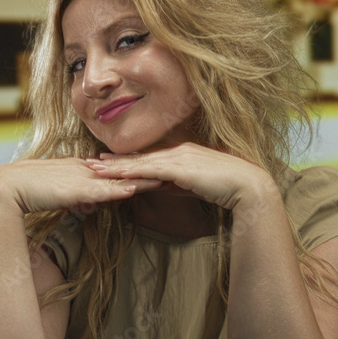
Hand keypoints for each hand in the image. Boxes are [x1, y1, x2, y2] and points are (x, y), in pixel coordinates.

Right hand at [0, 158, 162, 214]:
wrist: (6, 187)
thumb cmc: (28, 191)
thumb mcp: (60, 196)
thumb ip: (77, 199)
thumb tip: (90, 206)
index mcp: (82, 169)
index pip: (116, 168)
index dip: (138, 169)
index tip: (158, 169)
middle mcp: (85, 169)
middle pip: (124, 170)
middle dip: (148, 170)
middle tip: (173, 169)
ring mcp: (81, 178)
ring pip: (118, 178)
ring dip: (142, 179)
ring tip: (165, 178)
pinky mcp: (73, 190)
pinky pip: (101, 190)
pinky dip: (118, 190)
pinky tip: (134, 190)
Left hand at [84, 142, 276, 209]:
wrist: (247, 186)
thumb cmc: (226, 187)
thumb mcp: (196, 185)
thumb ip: (177, 183)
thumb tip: (161, 186)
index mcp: (182, 153)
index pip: (148, 157)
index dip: (126, 160)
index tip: (106, 161)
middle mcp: (178, 151)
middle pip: (140, 157)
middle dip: (114, 161)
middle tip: (90, 162)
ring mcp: (180, 158)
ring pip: (141, 163)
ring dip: (117, 167)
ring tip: (95, 169)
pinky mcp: (182, 168)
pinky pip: (152, 171)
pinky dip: (133, 173)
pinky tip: (118, 177)